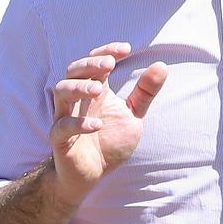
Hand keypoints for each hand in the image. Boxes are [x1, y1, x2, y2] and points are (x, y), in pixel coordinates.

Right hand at [49, 42, 167, 203]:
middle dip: (90, 64)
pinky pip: (62, 128)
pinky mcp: (60, 140)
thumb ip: (145, 92)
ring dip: (79, 87)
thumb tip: (161, 65)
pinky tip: (97, 125)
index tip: (125, 49)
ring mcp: (66, 117)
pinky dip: (77, 124)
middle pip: (74, 71)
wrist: (91, 174)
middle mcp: (78, 99)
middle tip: (109, 63)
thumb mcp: (132, 115)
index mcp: (95, 89)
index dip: (106, 51)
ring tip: (98, 89)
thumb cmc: (109, 140)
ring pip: (61, 92)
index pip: (94, 62)